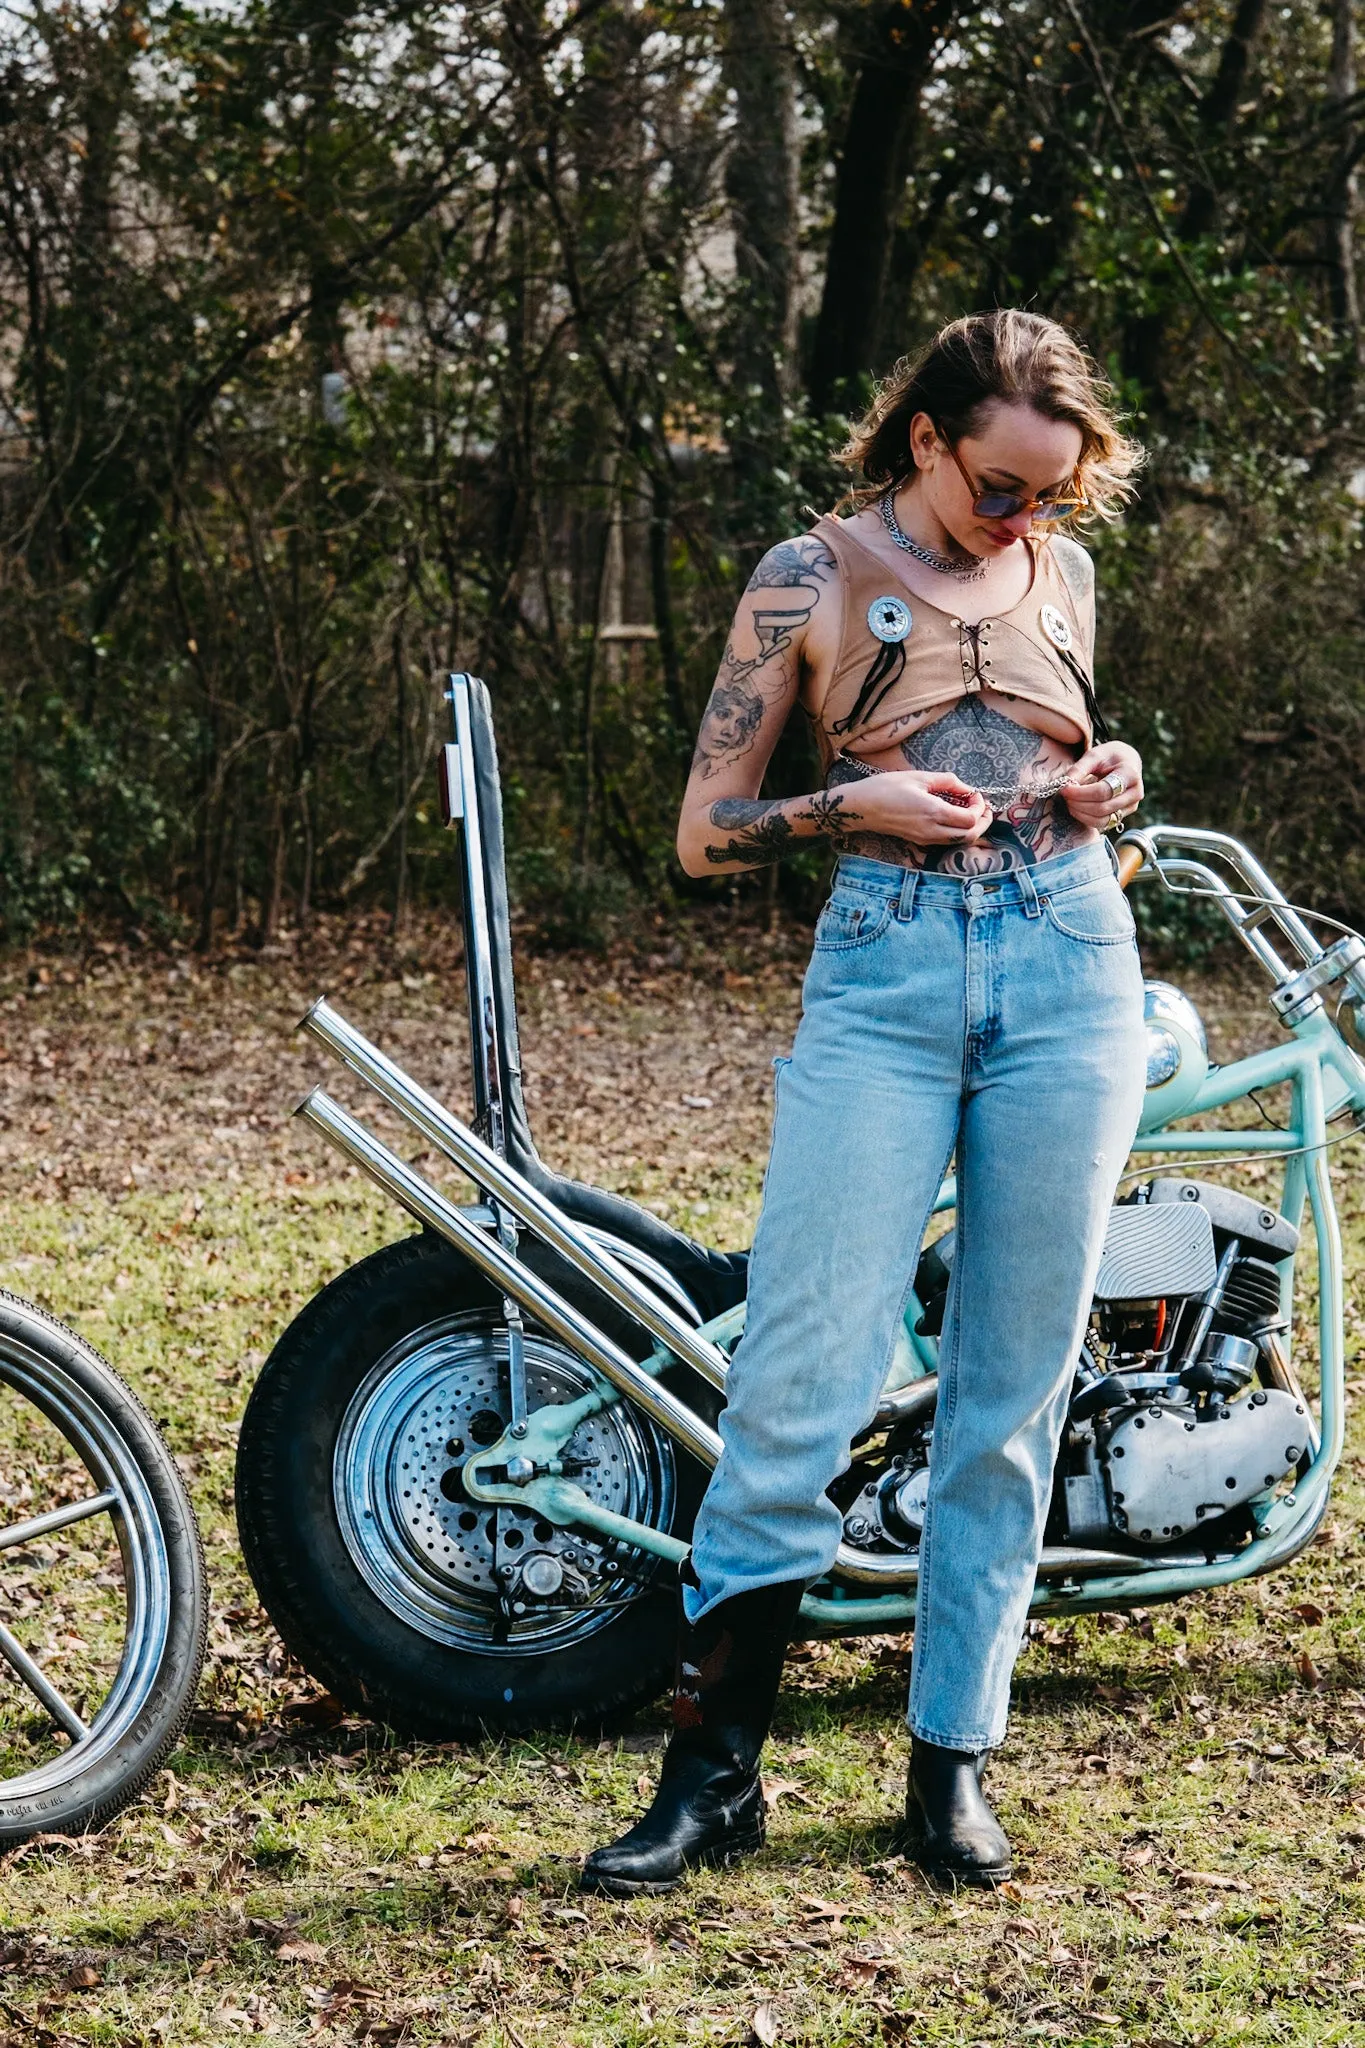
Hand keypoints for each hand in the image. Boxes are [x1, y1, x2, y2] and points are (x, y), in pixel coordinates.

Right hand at [856, 769, 993, 845]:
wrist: (860, 807)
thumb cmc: (885, 788)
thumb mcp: (918, 777)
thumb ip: (947, 782)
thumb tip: (966, 787)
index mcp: (933, 812)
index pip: (970, 819)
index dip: (980, 807)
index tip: (976, 794)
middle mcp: (932, 830)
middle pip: (970, 836)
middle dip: (983, 822)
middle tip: (984, 807)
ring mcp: (925, 838)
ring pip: (959, 842)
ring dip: (971, 829)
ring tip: (972, 812)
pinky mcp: (919, 841)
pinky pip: (946, 841)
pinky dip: (957, 832)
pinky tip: (954, 817)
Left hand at [1062, 743, 1143, 830]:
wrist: (1125, 761)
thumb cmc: (1109, 757)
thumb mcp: (1094, 755)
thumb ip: (1079, 768)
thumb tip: (1065, 784)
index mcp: (1130, 774)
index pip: (1104, 791)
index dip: (1081, 793)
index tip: (1065, 789)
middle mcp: (1135, 793)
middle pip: (1102, 808)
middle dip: (1079, 804)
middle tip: (1065, 795)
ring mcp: (1131, 806)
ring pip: (1103, 820)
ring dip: (1081, 814)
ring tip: (1069, 801)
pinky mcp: (1123, 815)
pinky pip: (1103, 823)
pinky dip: (1086, 818)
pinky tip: (1076, 808)